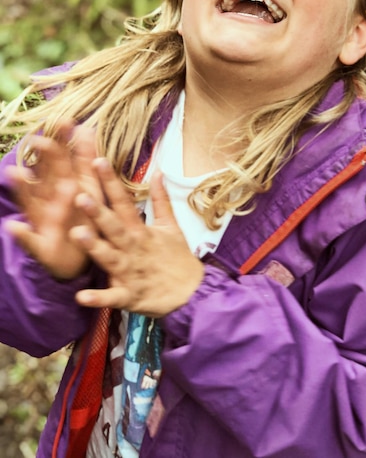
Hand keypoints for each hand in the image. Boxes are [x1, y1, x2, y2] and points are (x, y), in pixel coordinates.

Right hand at [5, 121, 100, 278]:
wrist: (79, 256)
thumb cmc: (82, 217)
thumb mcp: (88, 187)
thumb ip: (85, 160)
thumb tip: (86, 128)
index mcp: (63, 183)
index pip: (62, 158)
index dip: (63, 140)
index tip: (66, 120)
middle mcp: (48, 198)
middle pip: (46, 175)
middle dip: (42, 159)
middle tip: (40, 140)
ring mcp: (41, 219)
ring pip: (31, 201)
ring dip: (22, 188)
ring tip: (14, 173)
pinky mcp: (40, 244)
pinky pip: (30, 239)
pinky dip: (21, 234)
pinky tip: (13, 227)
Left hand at [73, 159, 204, 316]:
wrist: (193, 294)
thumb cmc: (177, 259)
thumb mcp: (171, 226)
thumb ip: (160, 200)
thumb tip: (158, 172)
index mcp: (141, 231)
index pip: (124, 202)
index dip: (111, 183)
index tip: (98, 162)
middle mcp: (133, 248)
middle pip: (114, 227)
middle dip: (98, 212)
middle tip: (80, 196)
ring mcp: (131, 272)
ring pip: (110, 257)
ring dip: (95, 247)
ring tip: (78, 235)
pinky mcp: (130, 296)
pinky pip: (112, 297)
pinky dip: (98, 298)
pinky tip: (81, 296)